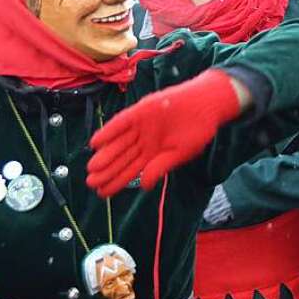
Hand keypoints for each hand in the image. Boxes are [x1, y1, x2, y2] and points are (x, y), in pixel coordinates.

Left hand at [87, 69, 242, 196]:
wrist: (206, 105)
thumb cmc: (198, 131)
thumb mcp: (179, 153)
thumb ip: (160, 167)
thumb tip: (143, 186)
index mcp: (153, 153)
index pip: (131, 169)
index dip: (117, 181)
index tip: (103, 193)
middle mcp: (144, 140)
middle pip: (121, 157)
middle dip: (107, 170)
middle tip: (91, 183)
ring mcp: (141, 125)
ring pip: (119, 143)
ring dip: (105, 154)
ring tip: (92, 169)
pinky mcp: (141, 110)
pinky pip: (121, 122)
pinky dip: (109, 132)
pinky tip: (96, 143)